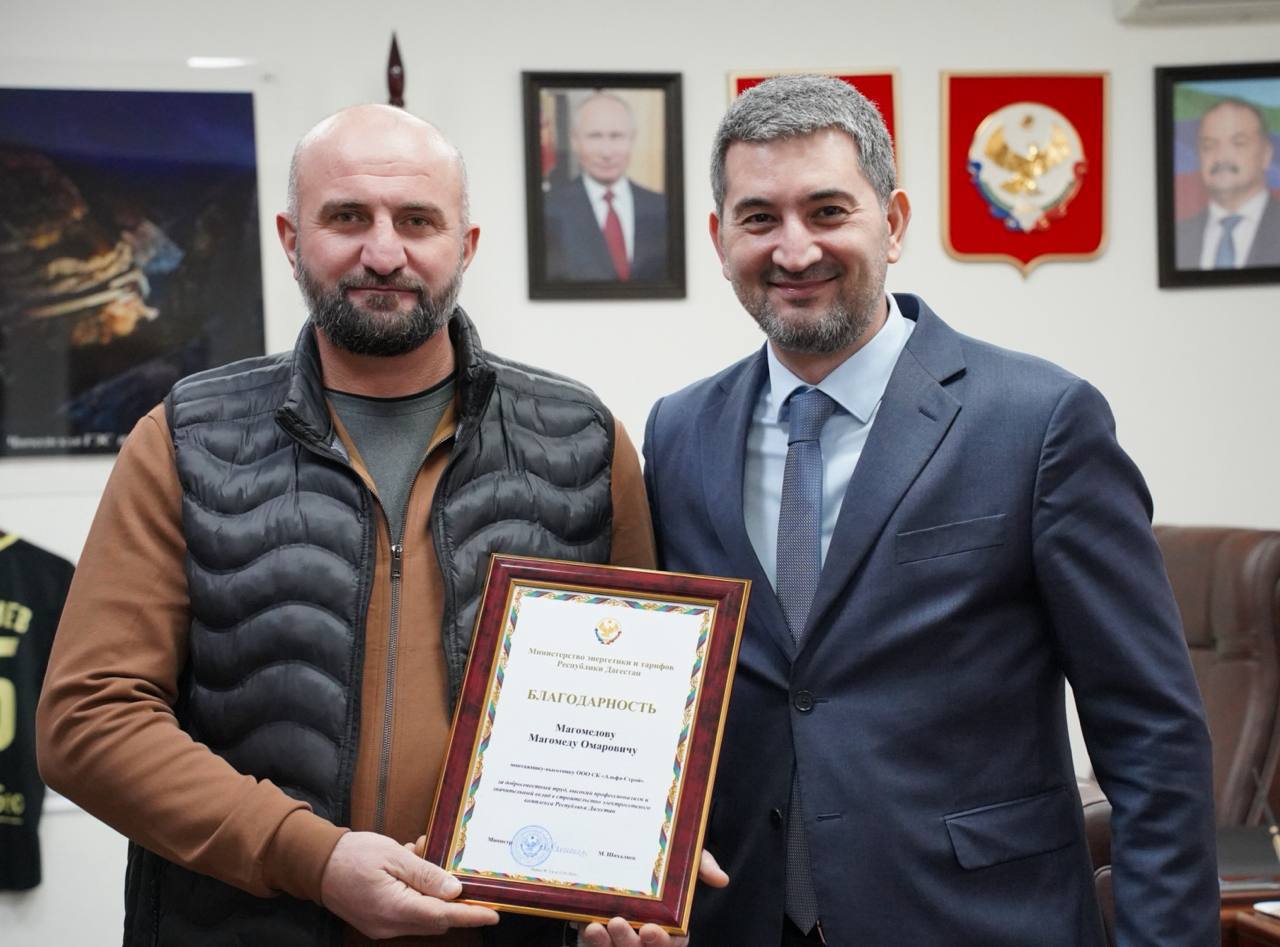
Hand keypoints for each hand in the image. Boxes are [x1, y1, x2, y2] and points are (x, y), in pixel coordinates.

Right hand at [320, 831, 498, 938]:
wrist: (315, 863)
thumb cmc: (352, 854)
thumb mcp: (394, 855)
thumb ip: (426, 874)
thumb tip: (454, 891)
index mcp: (394, 907)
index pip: (442, 916)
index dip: (470, 915)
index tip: (493, 914)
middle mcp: (389, 924)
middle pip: (435, 919)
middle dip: (452, 900)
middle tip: (461, 871)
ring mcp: (382, 926)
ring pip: (423, 916)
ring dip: (432, 893)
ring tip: (423, 856)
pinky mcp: (377, 922)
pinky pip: (408, 913)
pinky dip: (417, 894)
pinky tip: (411, 867)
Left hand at [578, 850, 728, 946]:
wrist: (624, 853)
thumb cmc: (662, 866)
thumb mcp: (684, 861)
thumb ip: (702, 866)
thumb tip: (722, 878)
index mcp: (671, 926)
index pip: (672, 943)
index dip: (662, 941)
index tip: (650, 929)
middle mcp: (646, 938)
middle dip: (629, 943)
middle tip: (619, 922)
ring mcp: (621, 941)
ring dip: (605, 944)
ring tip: (596, 925)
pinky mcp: (598, 938)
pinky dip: (590, 941)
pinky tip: (584, 924)